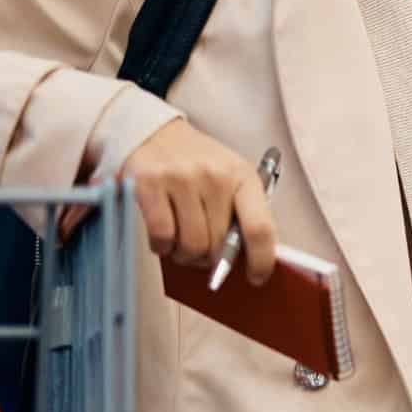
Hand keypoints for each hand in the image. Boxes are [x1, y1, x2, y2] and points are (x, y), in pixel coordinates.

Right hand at [69, 121, 277, 283]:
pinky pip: (161, 238)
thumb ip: (242, 214)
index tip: (257, 277)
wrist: (154, 133)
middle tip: (204, 253)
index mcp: (243, 176)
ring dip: (185, 255)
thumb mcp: (230, 178)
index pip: (260, 228)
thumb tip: (248, 261)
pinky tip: (164, 238)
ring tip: (182, 243)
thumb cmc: (197, 163)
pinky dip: (162, 247)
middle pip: (219, 245)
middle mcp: (214, 176)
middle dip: (211, 259)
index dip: (261, 260)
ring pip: (190, 246)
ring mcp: (181, 179)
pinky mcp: (149, 184)